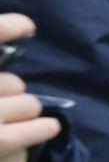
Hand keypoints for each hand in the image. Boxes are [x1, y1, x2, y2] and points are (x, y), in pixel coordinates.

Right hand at [0, 14, 62, 161]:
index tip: (28, 27)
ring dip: (27, 109)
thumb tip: (13, 57)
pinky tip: (50, 126)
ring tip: (18, 119)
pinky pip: (18, 134)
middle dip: (13, 91)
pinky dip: (40, 128)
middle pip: (8, 80)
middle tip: (7, 104)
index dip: (5, 28)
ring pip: (24, 101)